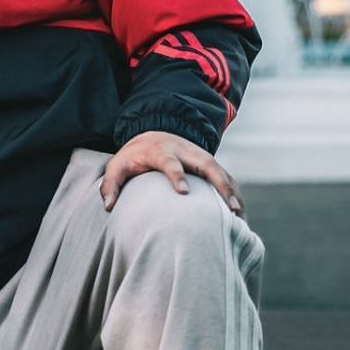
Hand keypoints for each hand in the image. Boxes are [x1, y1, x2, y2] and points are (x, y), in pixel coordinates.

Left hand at [100, 130, 243, 217]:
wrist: (152, 135)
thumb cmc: (133, 156)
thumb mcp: (117, 166)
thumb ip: (110, 185)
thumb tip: (109, 207)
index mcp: (161, 151)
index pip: (170, 162)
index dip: (177, 175)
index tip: (183, 192)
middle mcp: (185, 151)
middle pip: (206, 164)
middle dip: (219, 184)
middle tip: (228, 207)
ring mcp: (199, 156)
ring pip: (220, 171)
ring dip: (232, 191)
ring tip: (239, 214)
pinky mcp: (208, 163)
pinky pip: (225, 177)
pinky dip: (234, 193)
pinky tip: (240, 213)